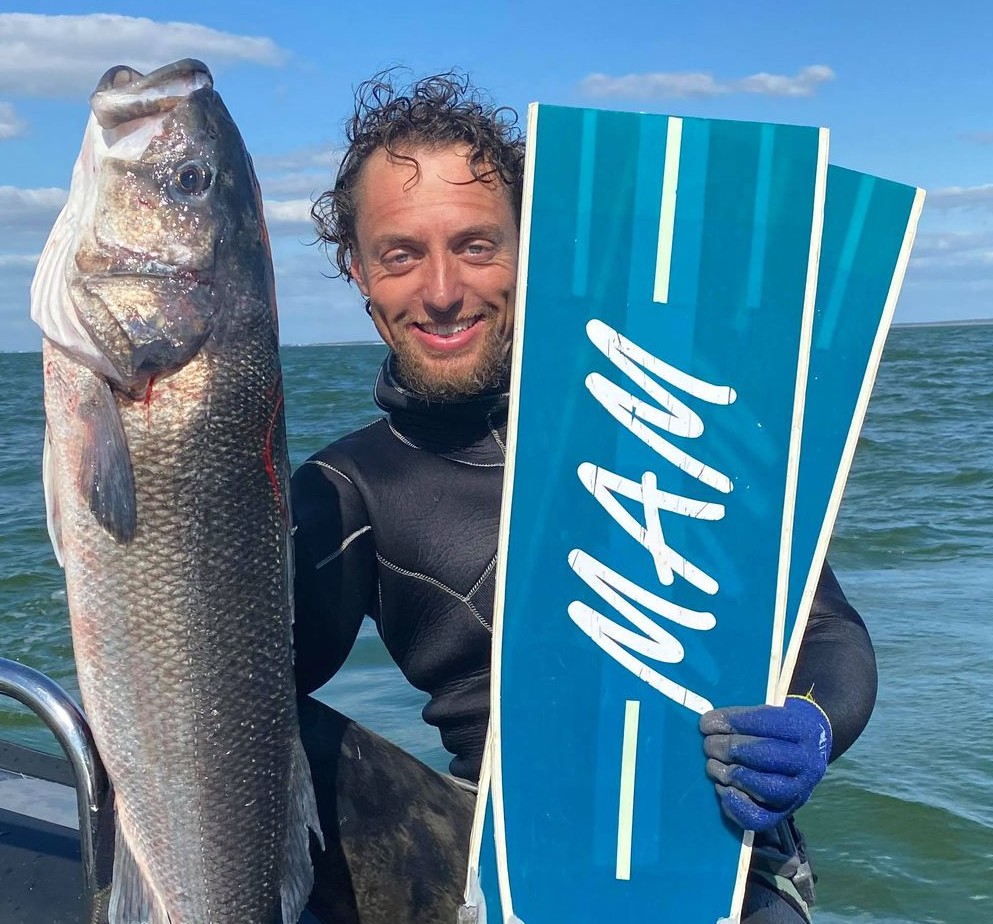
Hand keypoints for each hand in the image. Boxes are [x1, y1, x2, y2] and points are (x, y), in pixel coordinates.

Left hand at [698, 695, 831, 831]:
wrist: (805, 752)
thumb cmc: (776, 729)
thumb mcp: (766, 713)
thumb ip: (740, 718)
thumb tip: (709, 724)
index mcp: (802, 730)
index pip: (766, 723)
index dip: (732, 723)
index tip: (706, 723)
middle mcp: (807, 763)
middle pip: (765, 756)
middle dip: (729, 748)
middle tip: (709, 744)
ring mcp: (797, 792)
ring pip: (764, 788)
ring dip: (731, 775)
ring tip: (713, 765)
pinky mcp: (783, 814)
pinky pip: (758, 818)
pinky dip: (735, 805)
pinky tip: (722, 788)